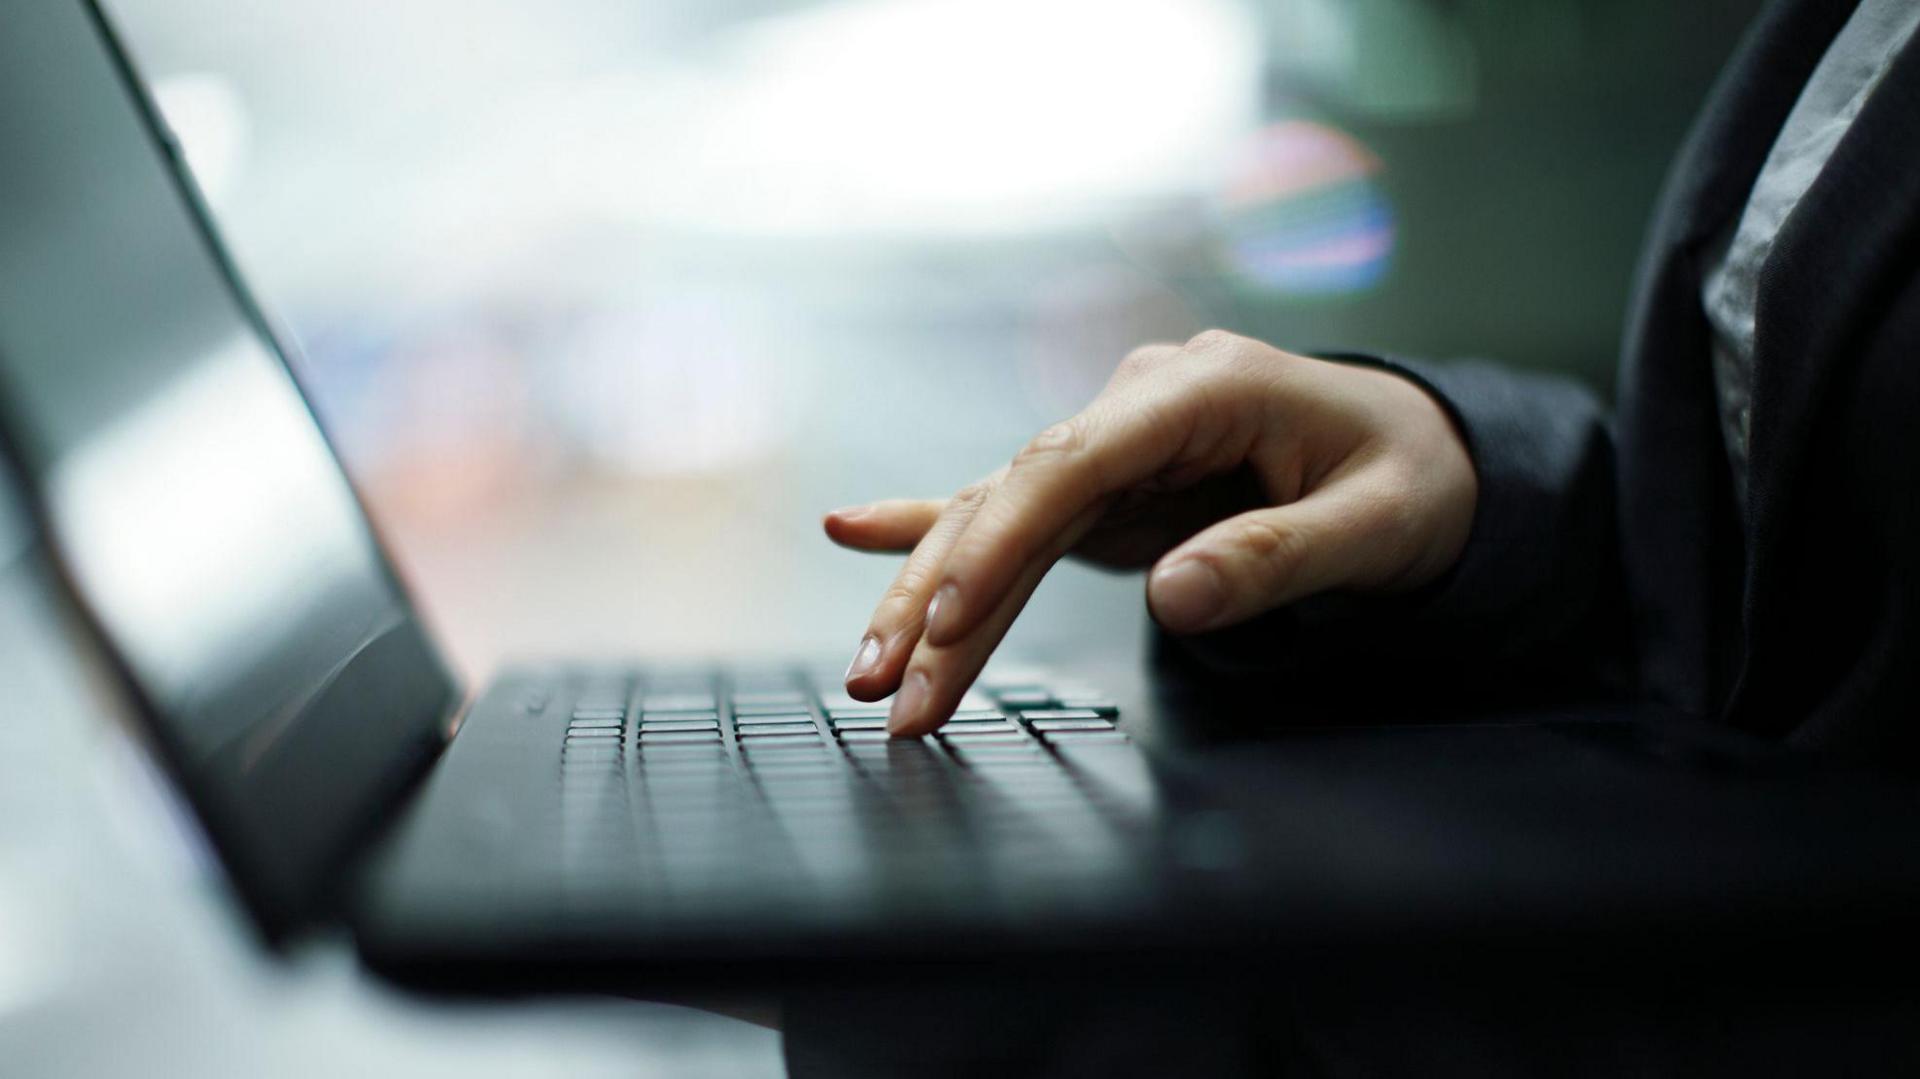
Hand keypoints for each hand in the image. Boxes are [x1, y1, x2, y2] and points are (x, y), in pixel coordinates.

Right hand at [824, 330, 1477, 734]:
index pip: (1073, 463)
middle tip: (890, 691)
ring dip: (932, 600)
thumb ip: (1274, 556)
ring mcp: (1114, 444)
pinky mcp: (1104, 489)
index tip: (949, 623)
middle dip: (942, 597)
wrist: (1415, 449)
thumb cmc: (1406, 476)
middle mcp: (1137, 405)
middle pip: (1013, 497)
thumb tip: (1173, 599)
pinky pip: (1011, 514)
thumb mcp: (1377, 524)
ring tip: (872, 679)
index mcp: (1201, 389)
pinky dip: (935, 529)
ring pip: (996, 517)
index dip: (1002, 543)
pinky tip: (855, 532)